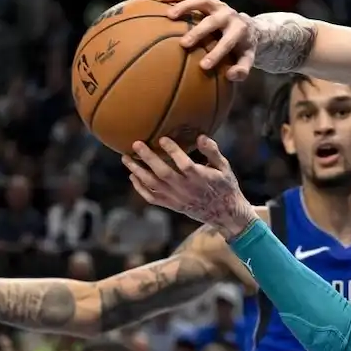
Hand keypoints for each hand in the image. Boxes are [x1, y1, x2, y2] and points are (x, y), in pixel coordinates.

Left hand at [122, 136, 257, 238]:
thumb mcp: (224, 167)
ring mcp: (176, 198)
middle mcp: (186, 189)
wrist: (224, 213)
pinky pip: (152, 198)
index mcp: (200, 178)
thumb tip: (201, 136)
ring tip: (126, 158)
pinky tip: (133, 176)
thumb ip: (212, 151)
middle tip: (136, 144)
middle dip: (148, 158)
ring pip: (153, 185)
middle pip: (163, 173)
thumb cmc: (225, 185)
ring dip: (138, 171)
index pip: (184, 164)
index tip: (162, 139)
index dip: (173, 151)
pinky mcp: (171, 205)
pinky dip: (140, 188)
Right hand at [162, 0, 254, 80]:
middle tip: (183, 44)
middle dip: (198, 32)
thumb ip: (242, 70)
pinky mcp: (207, 0)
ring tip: (169, 15)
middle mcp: (228, 14)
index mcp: (240, 29)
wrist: (248, 26)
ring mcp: (217, 5)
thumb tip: (230, 75)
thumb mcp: (248, 60)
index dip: (216, 54)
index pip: (227, 42)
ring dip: (185, 7)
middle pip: (212, 21)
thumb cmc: (243, 47)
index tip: (203, 66)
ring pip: (201, 1)